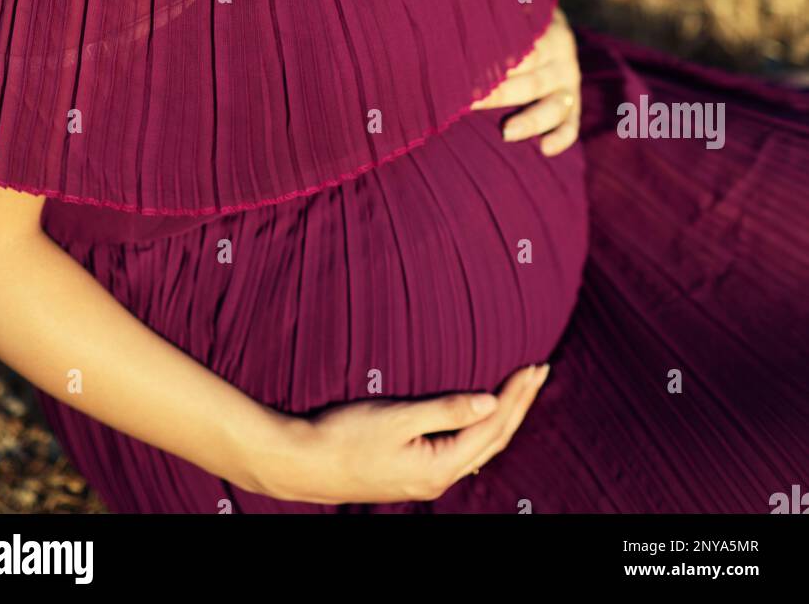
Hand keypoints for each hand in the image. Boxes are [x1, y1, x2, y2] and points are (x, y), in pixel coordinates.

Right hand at [234, 362, 550, 503]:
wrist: (303, 463)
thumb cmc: (345, 435)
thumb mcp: (398, 418)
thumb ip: (446, 409)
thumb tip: (490, 401)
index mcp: (439, 465)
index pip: (492, 426)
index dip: (516, 395)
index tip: (534, 366)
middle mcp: (438, 477)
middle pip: (494, 440)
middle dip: (519, 405)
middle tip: (540, 372)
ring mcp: (425, 478)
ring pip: (480, 448)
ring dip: (504, 418)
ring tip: (521, 393)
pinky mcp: (412, 473)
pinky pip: (461, 451)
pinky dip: (480, 430)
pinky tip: (481, 421)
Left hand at [470, 6, 580, 155]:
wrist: (540, 15)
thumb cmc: (506, 16)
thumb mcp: (502, 8)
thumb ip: (484, 18)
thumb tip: (445, 29)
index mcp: (543, 26)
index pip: (520, 48)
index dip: (493, 64)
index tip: (463, 75)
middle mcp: (560, 52)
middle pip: (533, 79)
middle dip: (501, 94)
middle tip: (471, 103)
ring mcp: (569, 78)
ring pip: (555, 104)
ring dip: (531, 120)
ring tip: (506, 132)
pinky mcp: (572, 100)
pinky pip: (571, 122)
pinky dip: (562, 137)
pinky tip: (545, 149)